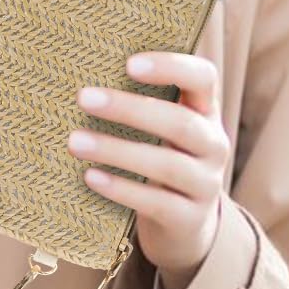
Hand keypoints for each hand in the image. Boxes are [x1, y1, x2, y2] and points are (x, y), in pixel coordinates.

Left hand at [66, 53, 228, 288]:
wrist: (184, 224)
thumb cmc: (159, 158)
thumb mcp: (160, 128)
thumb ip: (140, 101)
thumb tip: (83, 76)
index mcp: (205, 111)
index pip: (203, 78)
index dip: (172, 67)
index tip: (129, 64)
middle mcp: (213, 145)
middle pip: (181, 123)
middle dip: (130, 109)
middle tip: (84, 98)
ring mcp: (206, 185)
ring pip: (168, 165)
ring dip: (117, 150)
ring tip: (75, 141)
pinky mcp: (189, 219)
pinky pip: (157, 203)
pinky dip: (122, 188)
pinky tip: (90, 176)